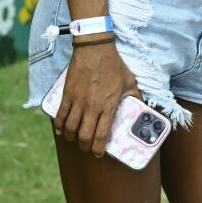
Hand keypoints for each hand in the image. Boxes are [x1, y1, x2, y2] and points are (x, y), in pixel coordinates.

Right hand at [54, 39, 140, 156]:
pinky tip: (62, 130)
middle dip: (85, 147)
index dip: (99, 149)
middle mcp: (92, 106)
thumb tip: (142, 106)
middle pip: (84, 136)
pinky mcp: (67, 95)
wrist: (95, 49)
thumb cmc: (114, 65)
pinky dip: (59, 126)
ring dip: (71, 138)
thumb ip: (135, 96)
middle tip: (87, 148)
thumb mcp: (129, 81)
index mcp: (109, 105)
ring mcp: (78, 101)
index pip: (101, 135)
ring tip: (75, 139)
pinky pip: (60, 116)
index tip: (99, 153)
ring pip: (70, 129)